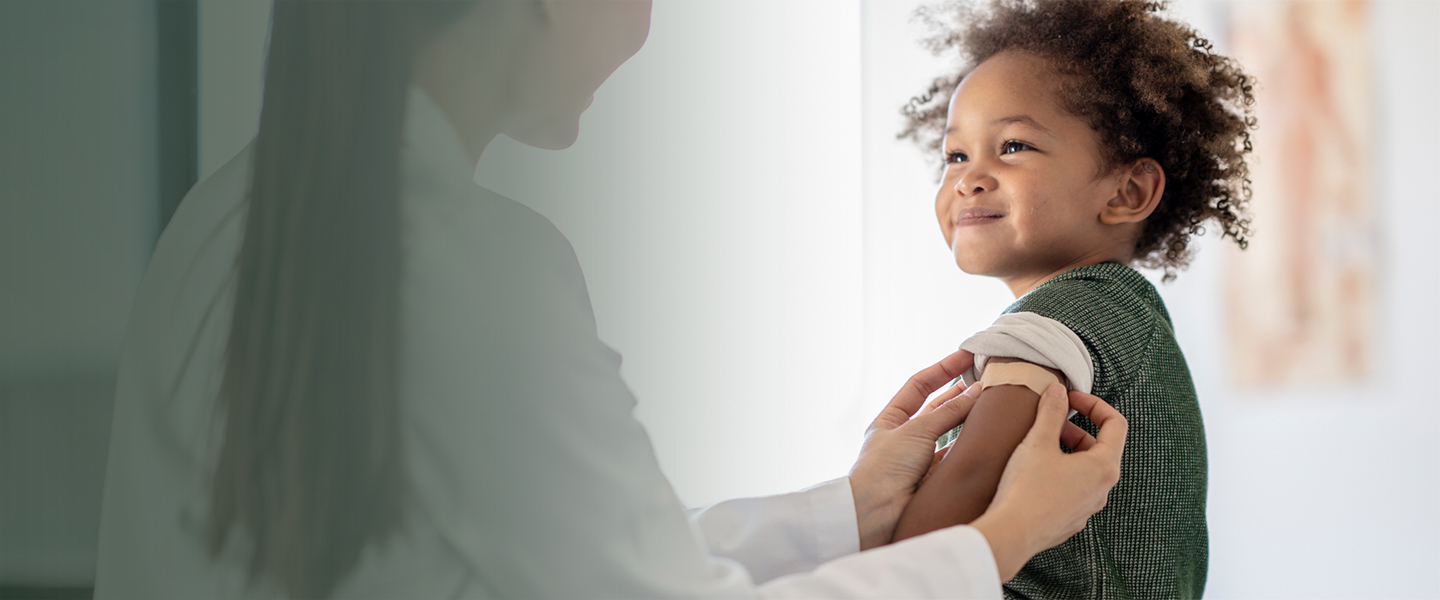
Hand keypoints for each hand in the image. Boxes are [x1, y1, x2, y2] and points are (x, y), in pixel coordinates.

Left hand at [849, 350, 979, 549]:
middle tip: (986, 377)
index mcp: (890, 420)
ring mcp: (919, 458)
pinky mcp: (932, 479)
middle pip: (937, 407)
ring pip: (949, 432)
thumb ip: (947, 412)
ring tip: (992, 403)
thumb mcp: (915, 431)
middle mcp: (904, 437)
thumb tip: (976, 391)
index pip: (920, 385)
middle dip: (960, 392)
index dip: (944, 368)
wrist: (875, 514)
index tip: (967, 354)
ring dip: (968, 418)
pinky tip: (986, 436)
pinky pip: (954, 456)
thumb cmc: (883, 469)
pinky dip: (969, 445)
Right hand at [970, 384, 1127, 580]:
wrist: (1012, 533)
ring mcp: (1087, 507)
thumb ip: (1051, 412)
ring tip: (1039, 445)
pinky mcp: (1070, 520)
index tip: (1071, 399)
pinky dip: (1059, 473)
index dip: (1094, 405)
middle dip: (1075, 429)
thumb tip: (1058, 391)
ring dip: (1067, 451)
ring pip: (1085, 470)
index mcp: (1103, 467)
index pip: (1116, 424)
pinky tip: (1033, 472)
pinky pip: (1073, 489)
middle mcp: (1102, 489)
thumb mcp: (1038, 441)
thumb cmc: (1027, 489)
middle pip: (1100, 448)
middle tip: (1050, 422)